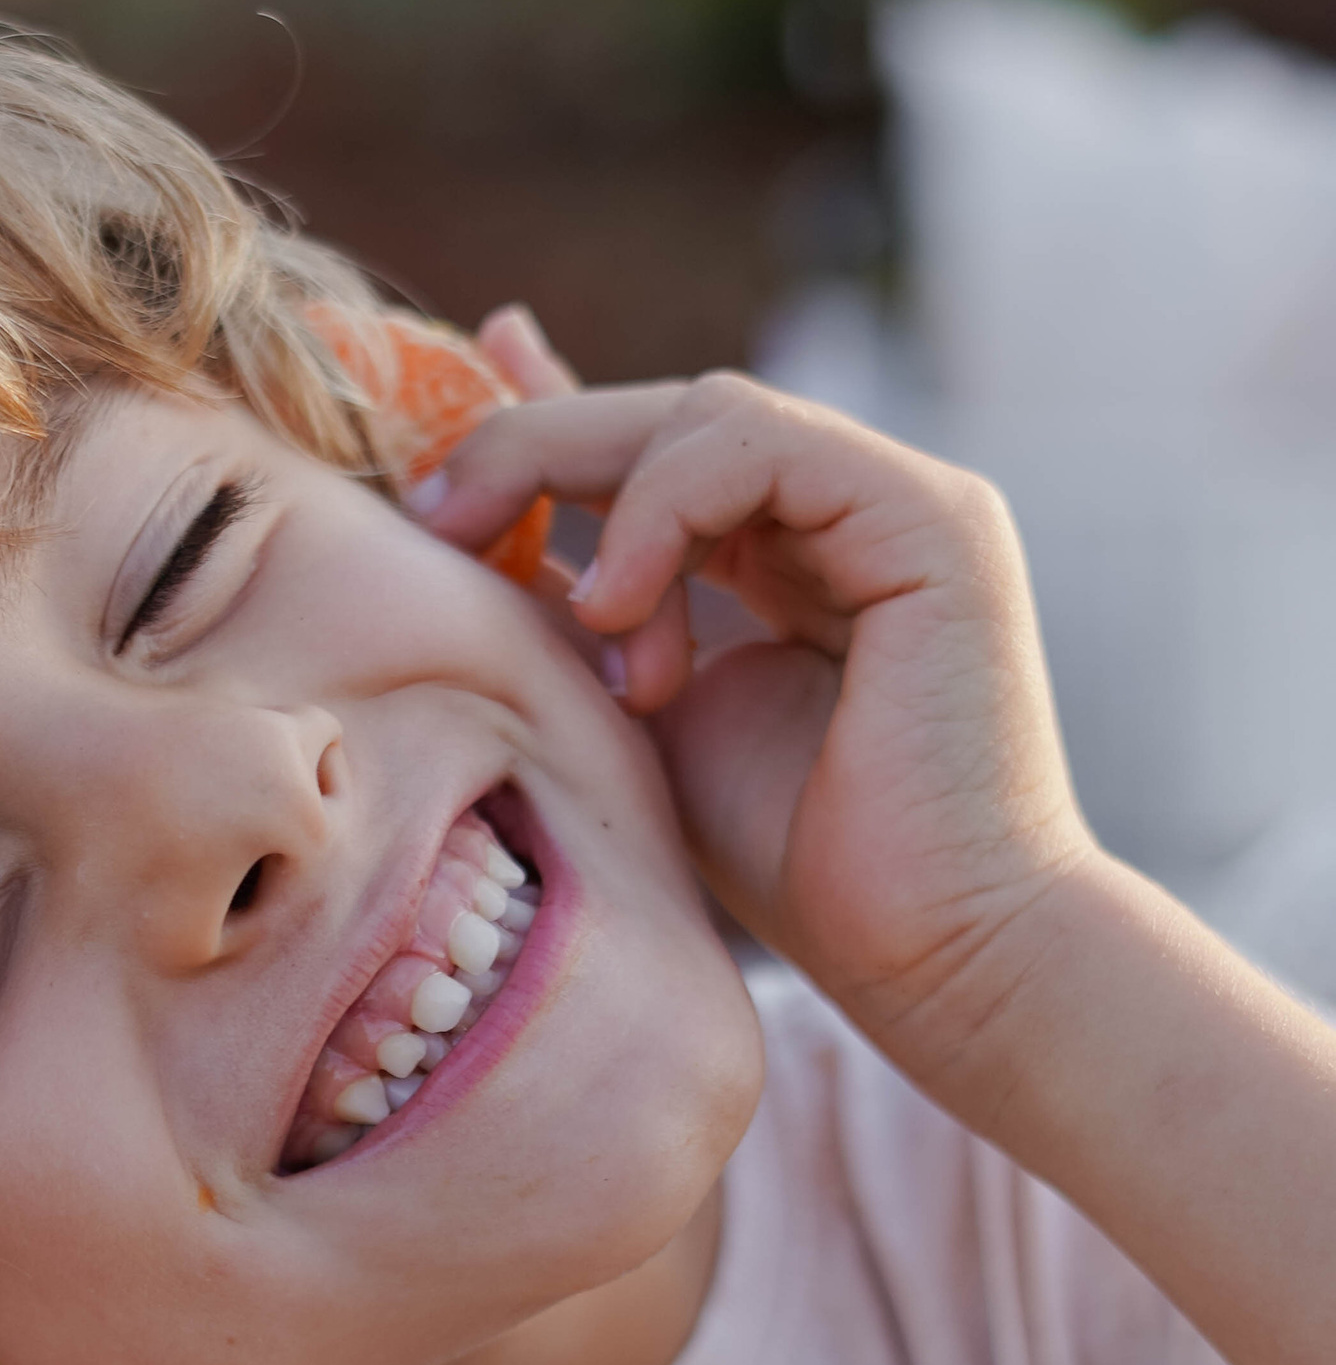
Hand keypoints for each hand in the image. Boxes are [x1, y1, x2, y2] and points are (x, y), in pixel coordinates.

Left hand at [406, 366, 1095, 1078]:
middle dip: (534, 448)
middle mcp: (852, 514)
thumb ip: (582, 617)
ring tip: (585, 618)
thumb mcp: (643, 717)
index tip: (432, 465)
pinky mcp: (933, 521)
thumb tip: (476, 535)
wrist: (931, 954)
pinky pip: (763, 443)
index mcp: (792, 557)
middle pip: (667, 416)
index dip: (543, 421)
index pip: (657, 451)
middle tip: (434, 518)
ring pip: (708, 410)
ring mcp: (900, 506)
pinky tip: (619, 603)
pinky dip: (665, 506)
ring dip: (604, 496)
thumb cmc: (798, 868)